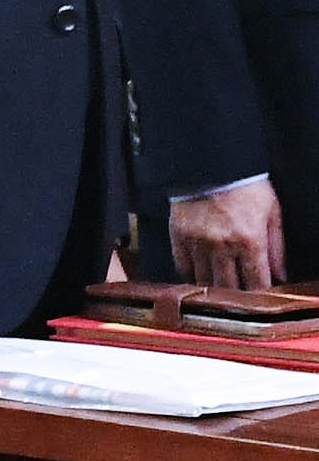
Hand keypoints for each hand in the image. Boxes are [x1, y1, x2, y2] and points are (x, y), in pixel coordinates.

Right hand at [175, 179, 288, 293]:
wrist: (212, 164)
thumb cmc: (245, 186)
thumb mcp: (272, 213)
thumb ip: (277, 247)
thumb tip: (281, 273)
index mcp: (250, 241)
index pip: (257, 282)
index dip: (260, 294)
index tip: (261, 296)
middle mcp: (223, 246)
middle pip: (230, 287)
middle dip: (237, 295)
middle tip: (240, 295)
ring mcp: (198, 243)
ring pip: (206, 281)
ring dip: (214, 288)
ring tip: (220, 289)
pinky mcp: (179, 237)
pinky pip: (182, 266)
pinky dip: (191, 275)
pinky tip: (198, 275)